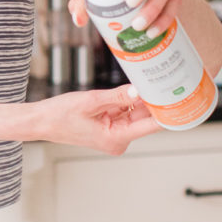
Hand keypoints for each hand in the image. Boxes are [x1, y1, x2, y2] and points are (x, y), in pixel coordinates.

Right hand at [40, 84, 160, 154]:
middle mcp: (118, 140)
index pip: (150, 126)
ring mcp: (114, 135)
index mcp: (116, 138)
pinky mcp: (110, 128)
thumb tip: (138, 91)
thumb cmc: (60, 116)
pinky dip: (129, 102)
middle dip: (155, 102)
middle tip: (169, 82)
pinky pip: (125, 113)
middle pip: (144, 119)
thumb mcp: (90, 101)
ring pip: (135, 114)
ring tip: (154, 81)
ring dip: (141, 100)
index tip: (180, 101)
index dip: (167, 113)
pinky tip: (137, 88)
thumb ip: (117, 96)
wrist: (41, 122)